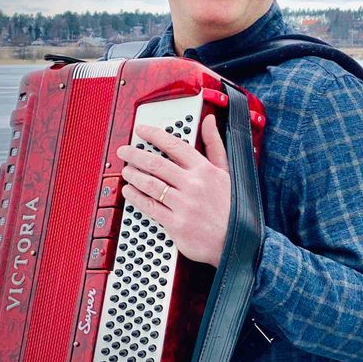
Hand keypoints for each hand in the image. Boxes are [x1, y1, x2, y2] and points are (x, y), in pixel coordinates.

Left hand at [117, 115, 230, 266]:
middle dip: (136, 154)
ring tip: (125, 170)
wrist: (237, 241)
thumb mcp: (227, 171)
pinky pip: (150, 207)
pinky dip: (136, 197)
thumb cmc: (231, 206)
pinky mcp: (176, 224)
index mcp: (206, 170)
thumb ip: (215, 145)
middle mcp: (194, 184)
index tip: (142, 130)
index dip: (155, 135)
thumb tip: (209, 121)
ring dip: (133, 175)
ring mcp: (184, 204)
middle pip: (157, 164)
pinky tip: (129, 191)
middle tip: (125, 150)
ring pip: (150, 184)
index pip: (175, 146)